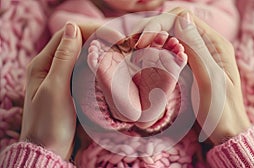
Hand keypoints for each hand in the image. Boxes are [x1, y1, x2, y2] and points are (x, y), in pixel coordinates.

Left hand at [19, 22, 124, 159]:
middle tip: (120, 41)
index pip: (66, 35)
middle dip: (98, 38)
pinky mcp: (72, 86)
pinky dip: (98, 64)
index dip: (89, 29)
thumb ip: (64, 59)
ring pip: (82, 55)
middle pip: (76, 42)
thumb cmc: (48, 123)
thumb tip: (72, 27)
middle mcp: (51, 66)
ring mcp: (62, 76)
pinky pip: (85, 68)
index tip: (112, 33)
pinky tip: (110, 65)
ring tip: (119, 50)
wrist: (49, 149)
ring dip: (100, 50)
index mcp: (42, 64)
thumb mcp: (55, 89)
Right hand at [132, 8, 250, 144]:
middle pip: (175, 25)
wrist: (227, 132)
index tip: (141, 41)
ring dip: (152, 40)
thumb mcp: (210, 79)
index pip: (182, 18)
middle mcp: (207, 44)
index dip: (159, 24)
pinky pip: (171, 51)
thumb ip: (197, 47)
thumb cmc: (222, 110)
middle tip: (132, 45)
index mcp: (215, 43)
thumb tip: (182, 16)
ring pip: (171, 37)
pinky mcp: (191, 66)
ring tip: (134, 50)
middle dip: (152, 30)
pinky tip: (145, 58)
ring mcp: (198, 55)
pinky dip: (157, 51)